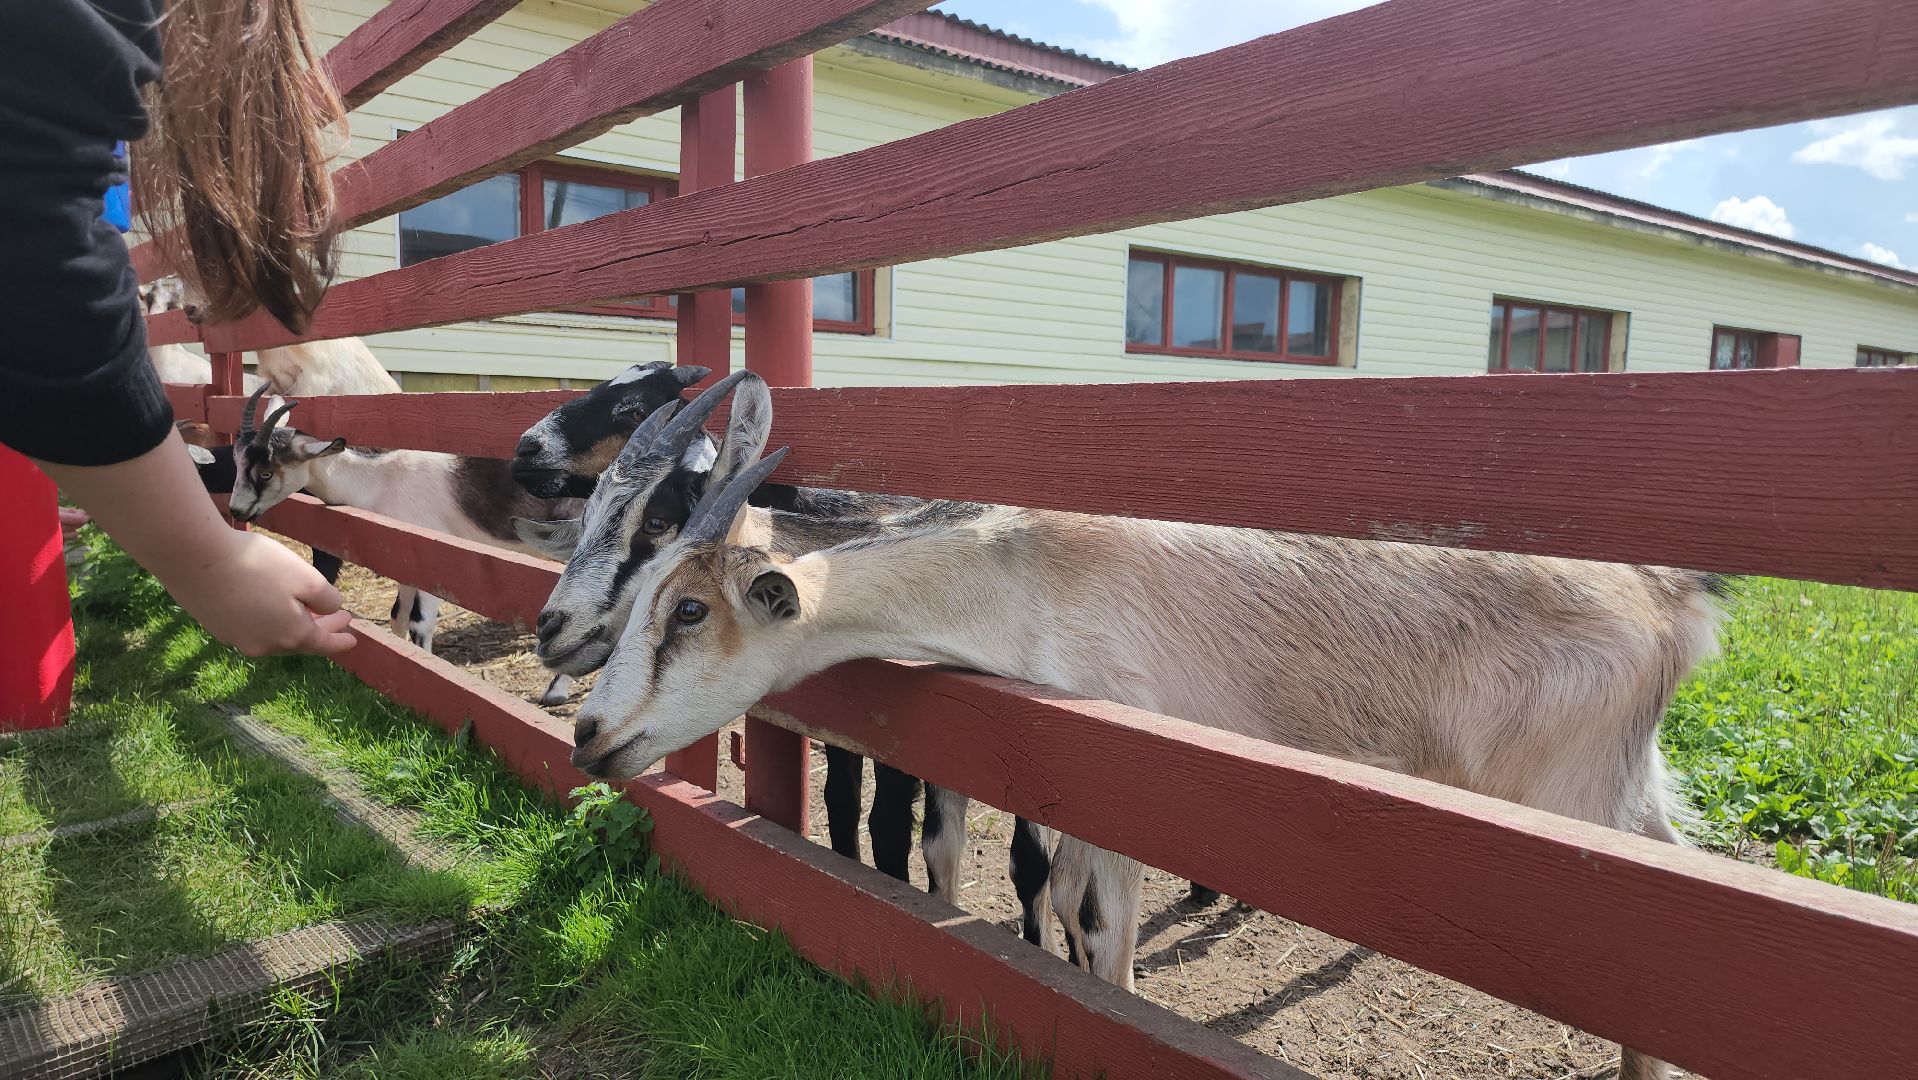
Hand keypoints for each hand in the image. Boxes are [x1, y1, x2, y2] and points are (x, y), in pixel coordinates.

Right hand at [36, 432, 354, 659]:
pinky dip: (268, 621)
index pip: (323, 644)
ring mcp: (236, 639)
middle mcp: (264, 646)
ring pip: (274, 636)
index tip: (353, 639)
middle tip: (336, 618)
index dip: (340, 641)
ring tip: (305, 611)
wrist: (195, 558)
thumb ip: (327, 598)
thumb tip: (331, 609)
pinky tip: (269, 607)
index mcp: (291, 636)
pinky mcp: (216, 627)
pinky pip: (252, 629)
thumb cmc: (258, 565)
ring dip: (293, 625)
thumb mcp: (306, 578)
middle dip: (319, 629)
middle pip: (298, 641)